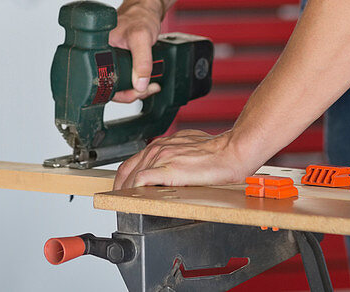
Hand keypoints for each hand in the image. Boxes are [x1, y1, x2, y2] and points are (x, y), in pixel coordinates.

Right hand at [110, 0, 163, 102]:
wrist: (146, 10)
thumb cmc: (139, 17)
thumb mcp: (141, 38)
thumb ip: (142, 62)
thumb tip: (140, 85)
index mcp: (96, 51)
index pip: (102, 82)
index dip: (120, 92)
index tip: (137, 90)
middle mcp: (100, 57)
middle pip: (111, 87)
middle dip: (130, 93)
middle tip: (146, 88)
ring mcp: (109, 59)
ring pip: (118, 84)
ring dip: (135, 88)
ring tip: (150, 85)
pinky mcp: (118, 60)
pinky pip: (124, 77)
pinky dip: (135, 81)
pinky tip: (145, 80)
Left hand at [112, 129, 254, 189]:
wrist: (232, 151)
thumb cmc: (217, 152)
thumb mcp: (189, 149)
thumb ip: (175, 157)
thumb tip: (171, 170)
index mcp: (163, 144)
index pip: (132, 162)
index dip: (123, 178)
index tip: (122, 190)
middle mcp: (159, 148)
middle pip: (127, 170)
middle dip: (120, 187)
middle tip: (118, 202)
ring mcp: (162, 157)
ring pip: (132, 175)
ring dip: (125, 191)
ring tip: (123, 204)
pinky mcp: (168, 169)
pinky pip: (141, 180)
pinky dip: (134, 191)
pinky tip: (133, 199)